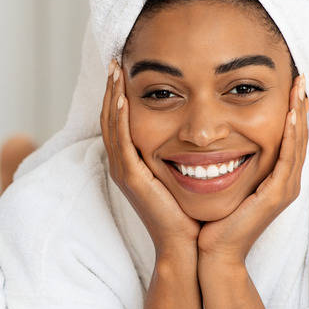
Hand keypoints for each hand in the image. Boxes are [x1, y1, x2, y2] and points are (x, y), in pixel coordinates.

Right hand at [100, 60, 199, 256]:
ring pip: (111, 126)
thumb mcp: (183, 175)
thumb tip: (199, 132)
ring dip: (112, 96)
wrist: (188, 247)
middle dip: (111, 89)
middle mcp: (123, 165)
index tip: (125, 70)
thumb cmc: (190, 213)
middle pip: (109, 119)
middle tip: (115, 61)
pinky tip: (124, 97)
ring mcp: (124, 172)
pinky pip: (121, 141)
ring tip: (116, 70)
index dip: (118, 95)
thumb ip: (182, 153)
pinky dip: (120, 118)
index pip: (120, 122)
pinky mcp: (132, 178)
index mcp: (133, 164)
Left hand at [197, 75, 308, 266]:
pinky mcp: (276, 195)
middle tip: (300, 79)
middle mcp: (285, 182)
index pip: (288, 138)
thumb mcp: (225, 182)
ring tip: (299, 89)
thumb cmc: (215, 219)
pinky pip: (287, 160)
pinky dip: (290, 137)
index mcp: (276, 179)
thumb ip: (229, 162)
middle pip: (298, 137)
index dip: (291, 111)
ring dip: (299, 115)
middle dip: (299, 106)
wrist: (214, 252)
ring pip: (297, 144)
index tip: (288, 85)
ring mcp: (284, 189)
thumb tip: (216, 140)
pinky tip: (289, 117)